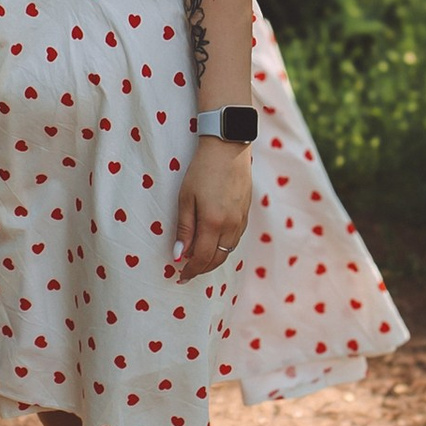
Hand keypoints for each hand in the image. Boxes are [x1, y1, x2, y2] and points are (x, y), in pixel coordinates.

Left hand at [171, 134, 253, 282]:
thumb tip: (179, 255)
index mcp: (213, 222)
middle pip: (217, 259)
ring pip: (228, 251)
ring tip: (197, 260)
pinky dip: (223, 247)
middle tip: (187, 273)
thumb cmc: (202, 170)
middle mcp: (231, 226)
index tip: (180, 276)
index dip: (191, 270)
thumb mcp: (186, 198)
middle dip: (202, 269)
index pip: (202, 258)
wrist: (228, 149)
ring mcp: (241, 220)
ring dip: (213, 259)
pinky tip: (212, 243)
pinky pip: (235, 239)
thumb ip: (184, 229)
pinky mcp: (246, 214)